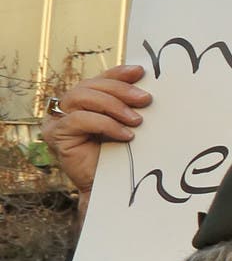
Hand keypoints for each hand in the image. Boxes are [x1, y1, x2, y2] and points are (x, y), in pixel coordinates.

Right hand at [38, 65, 149, 226]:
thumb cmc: (122, 156)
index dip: (117, 73)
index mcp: (83, 101)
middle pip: (90, 86)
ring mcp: (57, 120)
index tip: (140, 72)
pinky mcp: (56, 135)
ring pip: (82, 98)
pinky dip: (105, 124)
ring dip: (113, 106)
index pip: (98, 80)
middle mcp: (66, 108)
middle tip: (145, 99)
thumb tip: (147, 87)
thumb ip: (129, 106)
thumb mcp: (127, 124)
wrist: (112, 188)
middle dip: (120, 90)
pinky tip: (125, 135)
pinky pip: (78, 120)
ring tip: (137, 121)